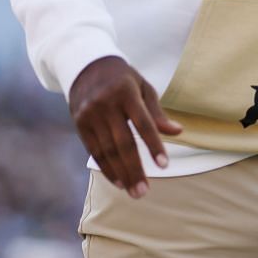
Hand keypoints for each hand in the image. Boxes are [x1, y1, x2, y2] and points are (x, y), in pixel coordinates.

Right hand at [67, 55, 181, 196]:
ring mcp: (90, 114)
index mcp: (126, 93)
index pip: (143, 123)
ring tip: (134, 192)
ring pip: (107, 151)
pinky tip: (119, 181)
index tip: (164, 165)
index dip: (153, 145)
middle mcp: (105, 104)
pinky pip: (94, 151)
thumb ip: (157, 113)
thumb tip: (178, 131)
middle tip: (144, 192)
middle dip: (135, 169)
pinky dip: (106, 168)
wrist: (85, 66)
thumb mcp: (143, 88)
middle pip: (122, 143)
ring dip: (121, 174)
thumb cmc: (123, 79)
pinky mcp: (79, 123)